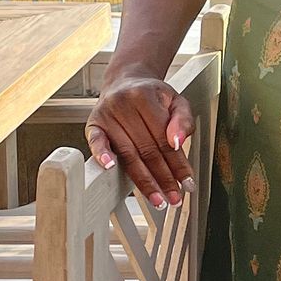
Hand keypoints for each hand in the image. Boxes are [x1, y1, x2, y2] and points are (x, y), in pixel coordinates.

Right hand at [85, 72, 194, 207]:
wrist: (125, 82)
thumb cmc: (152, 96)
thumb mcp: (176, 101)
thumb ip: (183, 120)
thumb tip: (177, 143)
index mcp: (145, 96)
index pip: (164, 139)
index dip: (177, 164)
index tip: (187, 183)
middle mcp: (123, 103)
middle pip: (146, 149)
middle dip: (163, 178)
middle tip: (174, 197)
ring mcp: (106, 114)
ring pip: (128, 153)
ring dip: (143, 180)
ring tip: (157, 198)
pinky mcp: (93, 123)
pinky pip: (96, 142)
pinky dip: (102, 155)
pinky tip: (109, 168)